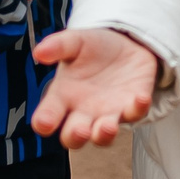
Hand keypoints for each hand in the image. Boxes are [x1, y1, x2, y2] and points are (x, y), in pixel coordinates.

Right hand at [30, 29, 160, 147]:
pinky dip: (138, 108)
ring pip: (103, 136)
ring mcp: (108, 113)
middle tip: (79, 130)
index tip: (44, 123)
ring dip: (104, 134)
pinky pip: (135, 113)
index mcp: (63, 96)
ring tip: (107, 126)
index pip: (48, 116)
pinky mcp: (132, 107)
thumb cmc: (94, 48)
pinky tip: (140, 98)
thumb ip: (58, 46)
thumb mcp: (75, 42)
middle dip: (75, 136)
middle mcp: (83, 111)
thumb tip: (39, 51)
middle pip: (73, 136)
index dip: (44, 123)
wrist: (126, 43)